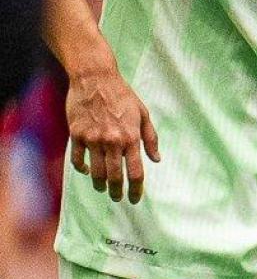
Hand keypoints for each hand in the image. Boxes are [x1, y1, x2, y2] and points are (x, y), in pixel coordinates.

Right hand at [65, 61, 159, 203]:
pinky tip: (87, 171)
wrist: (95, 79)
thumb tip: (157, 160)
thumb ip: (150, 138)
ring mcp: (93, 139)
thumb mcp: (143, 114)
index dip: (136, 189)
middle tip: (118, 198)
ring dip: (99, 185)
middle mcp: (112, 141)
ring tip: (103, 188)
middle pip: (114, 177)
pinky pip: (78, 160)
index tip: (135, 199)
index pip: (136, 172)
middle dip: (117, 192)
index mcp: (131, 137)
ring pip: (96, 173)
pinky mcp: (76, 135)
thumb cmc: (122, 95)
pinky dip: (82, 169)